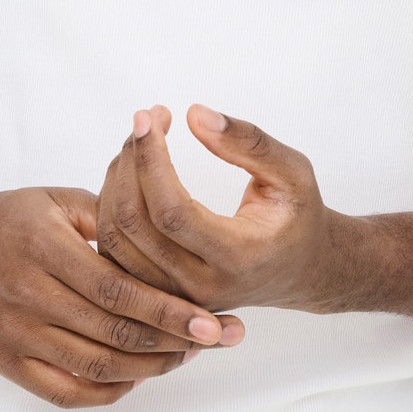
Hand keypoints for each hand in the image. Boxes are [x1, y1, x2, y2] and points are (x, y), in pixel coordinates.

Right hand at [0, 183, 242, 409]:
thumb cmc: (11, 217)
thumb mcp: (59, 199)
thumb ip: (111, 217)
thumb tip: (172, 235)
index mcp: (45, 247)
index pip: (119, 290)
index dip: (170, 311)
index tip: (214, 319)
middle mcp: (27, 294)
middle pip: (114, 333)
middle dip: (175, 342)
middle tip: (220, 338)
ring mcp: (14, 333)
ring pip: (95, 367)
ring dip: (149, 368)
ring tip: (187, 355)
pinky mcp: (4, 361)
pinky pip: (64, 392)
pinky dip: (107, 392)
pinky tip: (137, 378)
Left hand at [96, 104, 352, 315]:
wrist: (300, 269)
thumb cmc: (297, 216)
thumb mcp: (293, 172)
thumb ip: (248, 142)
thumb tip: (194, 114)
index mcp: (237, 258)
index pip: (172, 211)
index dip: (152, 159)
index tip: (151, 116)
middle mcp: (200, 286)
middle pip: (134, 224)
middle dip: (130, 162)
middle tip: (147, 120)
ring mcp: (174, 297)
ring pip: (116, 240)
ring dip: (116, 180)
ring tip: (141, 142)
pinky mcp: (158, 294)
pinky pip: (115, 251)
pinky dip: (111, 205)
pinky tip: (131, 172)